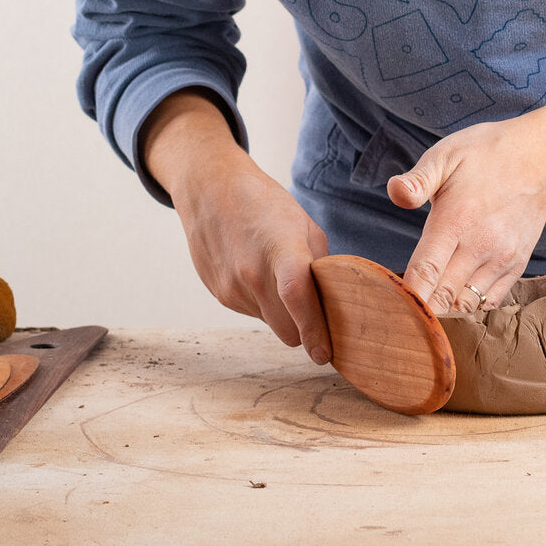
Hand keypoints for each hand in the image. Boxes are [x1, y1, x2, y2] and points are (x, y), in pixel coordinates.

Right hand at [171, 151, 331, 362]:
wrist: (210, 191)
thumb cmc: (263, 203)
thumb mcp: (303, 224)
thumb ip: (320, 264)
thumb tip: (334, 301)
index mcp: (280, 249)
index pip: (297, 297)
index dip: (314, 329)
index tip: (325, 354)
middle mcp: (251, 273)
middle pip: (286, 329)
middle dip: (304, 329)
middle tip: (316, 312)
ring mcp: (231, 287)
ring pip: (270, 324)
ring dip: (281, 313)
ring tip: (278, 276)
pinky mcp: (219, 294)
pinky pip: (252, 313)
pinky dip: (262, 303)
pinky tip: (258, 274)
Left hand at [386, 101, 545, 312]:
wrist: (541, 158)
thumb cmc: (487, 154)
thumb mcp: (447, 155)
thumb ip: (418, 180)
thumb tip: (395, 192)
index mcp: (456, 220)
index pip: (425, 273)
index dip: (406, 297)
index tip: (390, 306)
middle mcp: (481, 245)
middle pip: (443, 297)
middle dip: (419, 308)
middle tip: (399, 310)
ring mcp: (502, 258)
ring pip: (466, 304)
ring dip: (444, 308)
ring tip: (425, 302)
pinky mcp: (517, 265)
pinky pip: (489, 302)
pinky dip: (469, 304)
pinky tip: (454, 292)